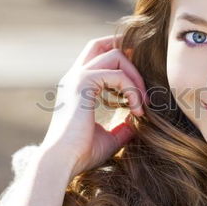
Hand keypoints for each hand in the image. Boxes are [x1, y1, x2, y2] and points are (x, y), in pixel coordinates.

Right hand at [40, 34, 147, 176]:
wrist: (62, 163)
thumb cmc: (81, 155)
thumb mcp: (108, 138)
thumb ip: (122, 127)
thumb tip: (137, 122)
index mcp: (76, 86)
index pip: (97, 55)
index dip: (119, 57)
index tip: (138, 79)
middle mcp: (74, 77)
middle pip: (101, 43)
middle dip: (127, 52)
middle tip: (144, 78)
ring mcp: (77, 77)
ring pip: (115, 55)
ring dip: (136, 76)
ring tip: (143, 103)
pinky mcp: (83, 83)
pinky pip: (118, 75)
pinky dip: (133, 90)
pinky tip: (137, 110)